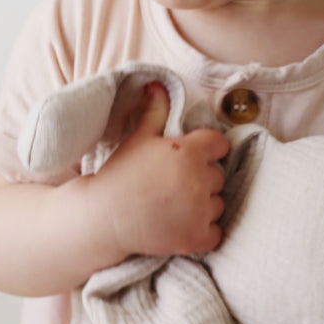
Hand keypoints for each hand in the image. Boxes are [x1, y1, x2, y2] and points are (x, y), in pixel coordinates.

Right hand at [94, 82, 229, 258]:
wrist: (102, 217)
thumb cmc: (120, 173)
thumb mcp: (138, 137)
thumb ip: (156, 110)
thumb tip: (159, 84)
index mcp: (190, 151)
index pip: (220, 144)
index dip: (207, 149)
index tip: (190, 156)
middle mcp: (200, 180)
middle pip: (218, 175)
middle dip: (202, 178)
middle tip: (174, 183)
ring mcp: (201, 211)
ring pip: (218, 204)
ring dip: (203, 205)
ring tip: (175, 204)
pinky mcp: (197, 238)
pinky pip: (215, 232)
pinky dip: (203, 231)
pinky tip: (181, 225)